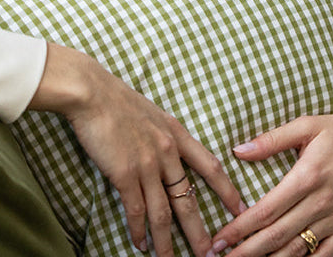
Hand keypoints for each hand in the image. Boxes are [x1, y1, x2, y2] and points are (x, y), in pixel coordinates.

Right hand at [29, 43, 245, 255]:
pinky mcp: (125, 174)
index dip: (227, 190)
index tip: (241, 208)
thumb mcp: (149, 111)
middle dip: (200, 231)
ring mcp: (147, 164)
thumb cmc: (114, 98)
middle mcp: (167, 151)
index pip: (210, 166)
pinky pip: (136, 210)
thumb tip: (163, 148)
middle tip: (210, 255)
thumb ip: (160, 132)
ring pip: (162, 213)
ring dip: (166, 242)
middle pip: (188, 200)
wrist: (91, 93)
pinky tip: (140, 244)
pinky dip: (139, 231)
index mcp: (175, 133)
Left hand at [208, 105, 332, 255]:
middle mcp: (321, 203)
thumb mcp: (305, 125)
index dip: (240, 227)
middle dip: (247, 249)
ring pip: (298, 249)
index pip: (266, 210)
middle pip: (277, 235)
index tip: (220, 237)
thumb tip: (239, 151)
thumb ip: (271, 140)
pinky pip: (325, 255)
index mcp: (306, 177)